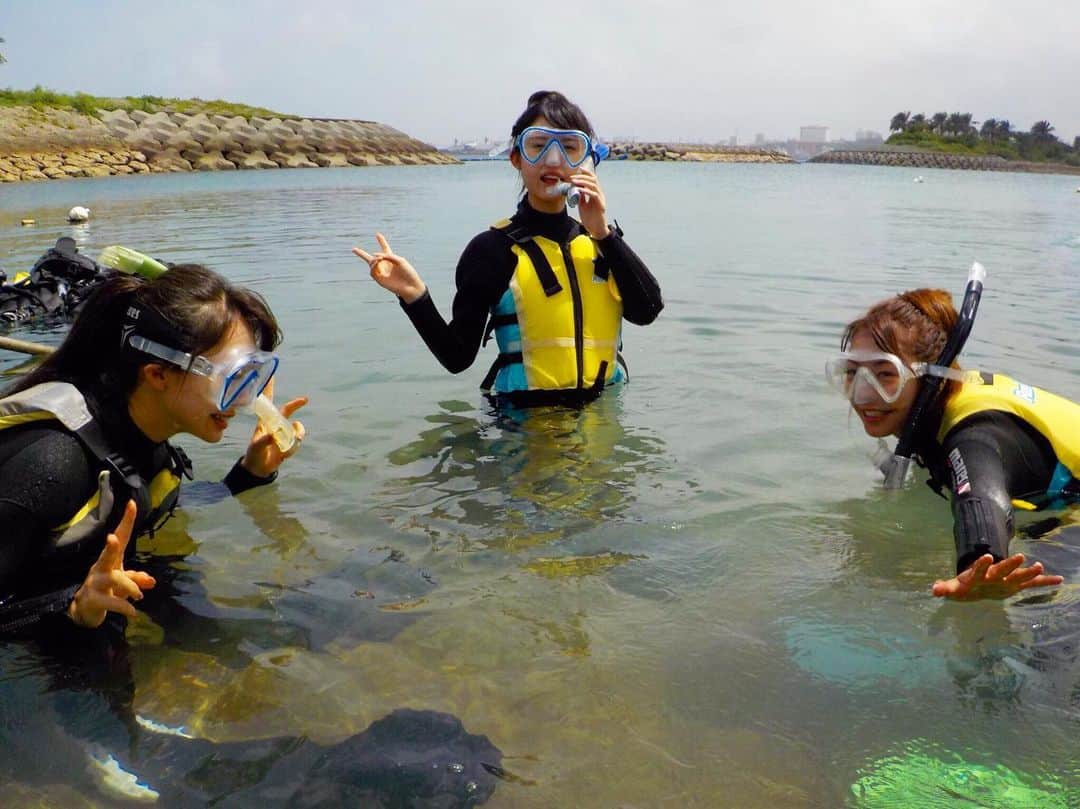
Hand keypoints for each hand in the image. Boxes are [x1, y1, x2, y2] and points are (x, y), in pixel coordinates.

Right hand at [68, 500, 155, 627]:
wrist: (85, 611)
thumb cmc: (107, 590)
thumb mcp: (124, 583)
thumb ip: (137, 579)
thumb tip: (151, 581)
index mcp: (111, 559)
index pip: (121, 537)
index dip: (126, 521)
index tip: (132, 503)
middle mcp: (102, 568)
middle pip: (107, 554)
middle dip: (110, 546)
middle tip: (112, 539)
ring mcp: (95, 583)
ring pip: (114, 579)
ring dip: (130, 586)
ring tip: (139, 596)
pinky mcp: (92, 599)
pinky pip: (111, 601)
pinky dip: (124, 607)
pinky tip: (133, 613)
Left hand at [241, 379, 306, 477]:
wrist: (259, 467)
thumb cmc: (254, 454)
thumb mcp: (256, 447)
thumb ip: (264, 440)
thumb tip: (274, 434)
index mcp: (265, 422)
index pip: (267, 402)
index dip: (269, 389)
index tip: (271, 376)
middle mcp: (276, 424)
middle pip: (288, 410)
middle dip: (296, 404)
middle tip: (305, 399)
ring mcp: (285, 433)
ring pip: (296, 429)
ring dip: (294, 436)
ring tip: (284, 447)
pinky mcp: (291, 442)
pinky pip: (297, 441)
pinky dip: (292, 448)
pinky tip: (284, 454)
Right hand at [353, 233, 426, 302]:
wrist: (411, 286)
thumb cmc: (408, 273)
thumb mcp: (399, 260)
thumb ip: (387, 256)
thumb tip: (374, 256)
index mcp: (392, 259)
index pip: (385, 248)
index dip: (381, 241)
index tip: (377, 234)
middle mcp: (385, 265)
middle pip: (372, 258)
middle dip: (361, 253)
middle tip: (353, 249)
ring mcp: (382, 272)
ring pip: (371, 263)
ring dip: (373, 260)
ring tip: (379, 259)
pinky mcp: (380, 280)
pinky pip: (372, 271)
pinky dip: (373, 265)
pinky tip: (378, 262)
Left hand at [570, 167, 608, 238]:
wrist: (596, 230)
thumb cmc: (590, 218)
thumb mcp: (583, 205)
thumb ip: (581, 197)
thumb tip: (576, 189)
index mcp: (596, 193)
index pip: (593, 179)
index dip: (587, 173)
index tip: (580, 168)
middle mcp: (599, 194)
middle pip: (594, 180)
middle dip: (583, 177)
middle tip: (573, 177)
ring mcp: (601, 199)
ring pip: (594, 185)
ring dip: (583, 182)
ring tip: (575, 181)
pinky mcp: (601, 205)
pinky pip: (594, 195)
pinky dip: (587, 191)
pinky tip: (580, 189)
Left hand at [932, 553, 1063, 600]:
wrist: (978, 585)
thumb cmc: (965, 585)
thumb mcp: (954, 589)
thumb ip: (945, 588)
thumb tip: (934, 590)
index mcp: (978, 575)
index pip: (979, 568)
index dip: (981, 563)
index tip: (987, 556)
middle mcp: (994, 575)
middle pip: (1002, 568)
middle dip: (1010, 563)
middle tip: (1021, 556)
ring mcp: (1006, 579)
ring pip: (1018, 574)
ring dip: (1027, 570)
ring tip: (1038, 565)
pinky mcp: (1015, 585)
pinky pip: (1031, 584)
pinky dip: (1044, 582)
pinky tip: (1058, 579)